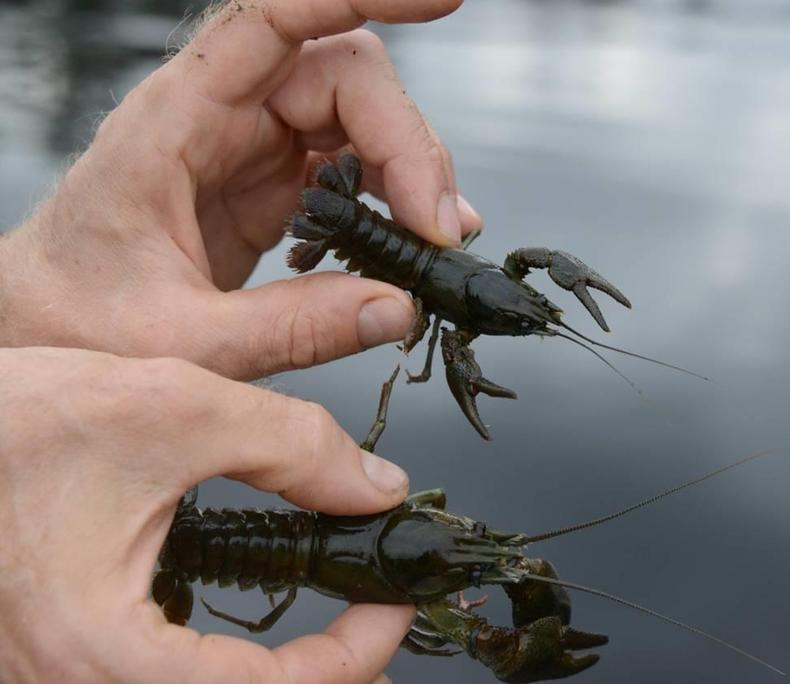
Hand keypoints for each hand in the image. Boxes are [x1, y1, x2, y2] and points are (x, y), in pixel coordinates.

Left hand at [0, 0, 481, 380]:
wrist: (47, 329)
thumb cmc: (79, 319)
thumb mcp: (183, 340)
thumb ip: (293, 327)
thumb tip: (398, 307)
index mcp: (176, 120)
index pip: (276, 19)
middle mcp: (219, 116)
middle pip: (345, 78)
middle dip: (408, 143)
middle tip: (437, 228)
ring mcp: (250, 146)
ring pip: (359, 118)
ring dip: (411, 171)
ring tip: (434, 241)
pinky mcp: (271, 183)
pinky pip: (352, 165)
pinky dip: (394, 196)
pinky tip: (409, 239)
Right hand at [0, 347, 414, 683]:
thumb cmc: (14, 422)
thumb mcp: (176, 411)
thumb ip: (293, 448)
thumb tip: (376, 487)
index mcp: (97, 654)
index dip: (351, 657)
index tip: (391, 608)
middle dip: (321, 678)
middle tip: (373, 636)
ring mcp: (54, 678)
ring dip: (272, 679)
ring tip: (330, 642)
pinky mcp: (54, 656)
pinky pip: (150, 680)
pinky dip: (215, 670)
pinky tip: (243, 634)